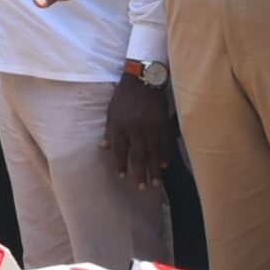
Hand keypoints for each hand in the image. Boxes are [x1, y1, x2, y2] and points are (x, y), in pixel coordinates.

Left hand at [103, 74, 171, 188]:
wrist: (143, 80)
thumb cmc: (124, 97)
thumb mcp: (111, 111)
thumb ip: (109, 131)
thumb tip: (104, 148)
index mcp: (120, 125)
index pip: (120, 150)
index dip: (120, 165)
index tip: (122, 177)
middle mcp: (136, 129)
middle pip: (139, 155)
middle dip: (140, 173)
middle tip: (141, 188)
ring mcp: (152, 127)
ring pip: (154, 153)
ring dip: (154, 170)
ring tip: (155, 184)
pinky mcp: (164, 124)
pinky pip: (166, 144)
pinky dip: (166, 156)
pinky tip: (165, 166)